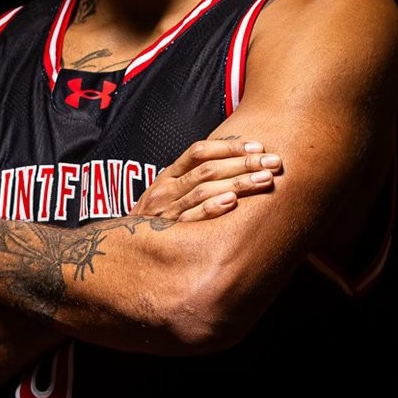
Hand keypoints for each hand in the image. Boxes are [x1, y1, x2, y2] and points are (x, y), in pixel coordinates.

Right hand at [133, 139, 282, 221]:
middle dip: (244, 163)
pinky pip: (192, 218)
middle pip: (208, 169)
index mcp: (167, 176)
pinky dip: (212, 207)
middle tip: (274, 162)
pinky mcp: (169, 233)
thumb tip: (236, 166)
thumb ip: (193, 181)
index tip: (258, 146)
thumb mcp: (169, 195)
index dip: (229, 147)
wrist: (123, 251)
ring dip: (238, 182)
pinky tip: (233, 201)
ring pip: (204, 190)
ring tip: (265, 179)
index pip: (199, 152)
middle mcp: (165, 190)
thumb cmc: (156, 221)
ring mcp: (166, 211)